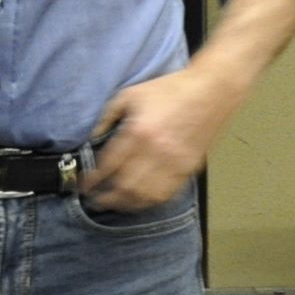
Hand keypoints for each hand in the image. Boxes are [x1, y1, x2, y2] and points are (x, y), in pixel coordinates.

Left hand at [79, 64, 246, 211]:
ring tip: (114, 204)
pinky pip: (167, 194)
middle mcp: (156, 152)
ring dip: (127, 204)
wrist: (210, 92)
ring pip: (146, 196)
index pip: (109, 165)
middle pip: (126, 186)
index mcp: (138, 132)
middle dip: (107, 198)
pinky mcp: (189, 169)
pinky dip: (150, 201)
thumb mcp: (129, 95)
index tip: (83, 187)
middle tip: (94, 202)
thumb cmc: (168, 90)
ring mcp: (175, 164)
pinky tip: (139, 201)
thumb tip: (91, 139)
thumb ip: (107, 117)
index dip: (94, 180)